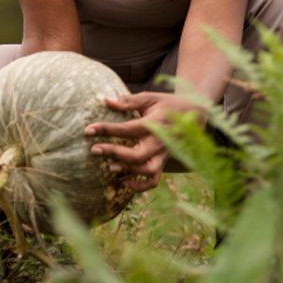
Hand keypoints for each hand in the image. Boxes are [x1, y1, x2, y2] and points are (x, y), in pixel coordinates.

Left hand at [85, 91, 204, 193]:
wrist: (194, 114)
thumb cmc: (167, 104)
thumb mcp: (150, 97)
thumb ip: (129, 101)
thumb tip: (106, 101)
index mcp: (155, 124)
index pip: (127, 129)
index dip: (106, 129)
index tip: (88, 130)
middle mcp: (160, 142)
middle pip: (136, 154)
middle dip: (113, 153)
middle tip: (94, 149)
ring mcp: (163, 154)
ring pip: (147, 170)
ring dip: (127, 170)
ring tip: (109, 167)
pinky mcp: (164, 162)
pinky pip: (154, 180)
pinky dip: (140, 186)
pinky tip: (124, 182)